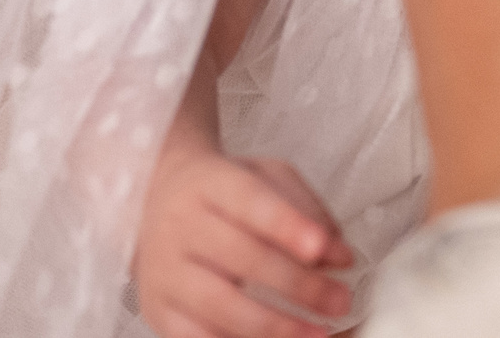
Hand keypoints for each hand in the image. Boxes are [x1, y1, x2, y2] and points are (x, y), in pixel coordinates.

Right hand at [135, 146, 353, 337]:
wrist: (157, 197)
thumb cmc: (226, 192)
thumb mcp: (268, 178)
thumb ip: (309, 211)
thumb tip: (342, 259)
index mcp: (211, 182)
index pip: (251, 201)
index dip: (287, 226)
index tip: (322, 248)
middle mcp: (181, 225)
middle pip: (241, 258)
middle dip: (298, 285)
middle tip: (340, 301)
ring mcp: (164, 271)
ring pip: (219, 305)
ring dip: (274, 327)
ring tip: (316, 333)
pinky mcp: (157, 309)